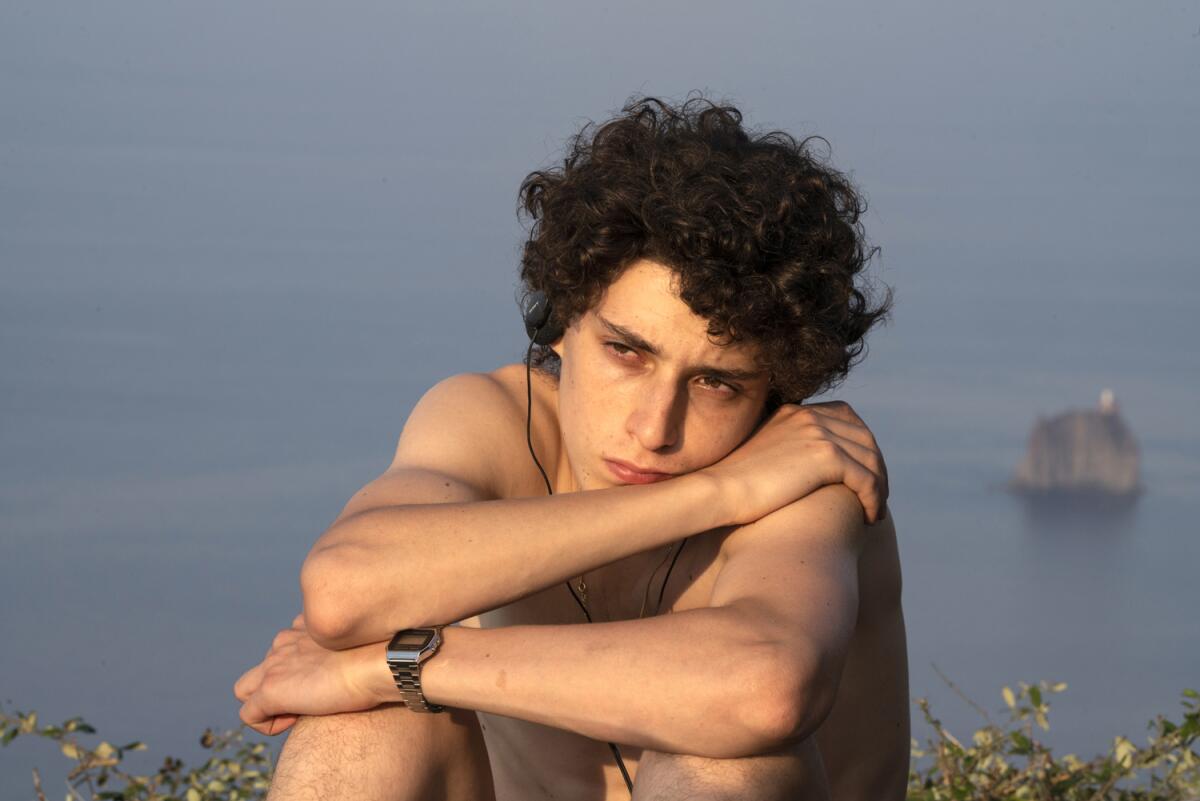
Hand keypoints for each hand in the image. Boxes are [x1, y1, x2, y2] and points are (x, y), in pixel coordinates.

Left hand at [233, 613, 385, 735]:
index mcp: (305, 626)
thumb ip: (345, 647)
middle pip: (264, 668)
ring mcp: (274, 665)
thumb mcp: (361, 644)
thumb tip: (355, 663)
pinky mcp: (271, 689)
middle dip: (284, 687)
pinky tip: (295, 723)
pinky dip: (267, 725)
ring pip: (247, 689)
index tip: (326, 680)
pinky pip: (249, 715)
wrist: (381, 661)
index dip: (299, 670)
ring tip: (301, 712)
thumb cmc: (383, 656)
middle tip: (315, 699)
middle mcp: (285, 641)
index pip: (285, 648)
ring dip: (270, 704)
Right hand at [700, 400, 889, 525]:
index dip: (861, 445)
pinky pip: (866, 478)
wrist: (719, 491)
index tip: (863, 473)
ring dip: (878, 487)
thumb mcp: (763, 456)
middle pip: (864, 437)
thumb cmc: (732, 485)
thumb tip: (806, 471)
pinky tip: (869, 518)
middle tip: (876, 497)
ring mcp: (819, 433)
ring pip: (870, 459)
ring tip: (875, 512)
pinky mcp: (826, 456)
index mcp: (795, 412)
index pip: (846, 418)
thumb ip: (787, 451)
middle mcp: (809, 416)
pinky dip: (873, 499)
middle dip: (875, 467)